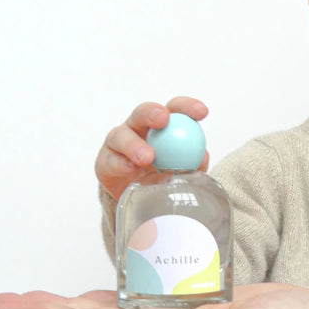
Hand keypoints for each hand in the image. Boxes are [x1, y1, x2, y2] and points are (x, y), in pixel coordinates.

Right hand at [95, 96, 209, 200]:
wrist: (140, 201)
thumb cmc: (165, 177)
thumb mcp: (183, 170)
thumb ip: (193, 162)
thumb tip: (202, 157)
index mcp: (163, 125)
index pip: (175, 108)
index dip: (187, 107)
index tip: (202, 112)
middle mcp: (139, 128)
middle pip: (143, 113)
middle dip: (153, 112)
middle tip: (163, 119)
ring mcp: (120, 143)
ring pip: (121, 135)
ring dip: (134, 144)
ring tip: (148, 157)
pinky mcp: (106, 161)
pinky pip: (111, 161)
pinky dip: (122, 164)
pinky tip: (131, 169)